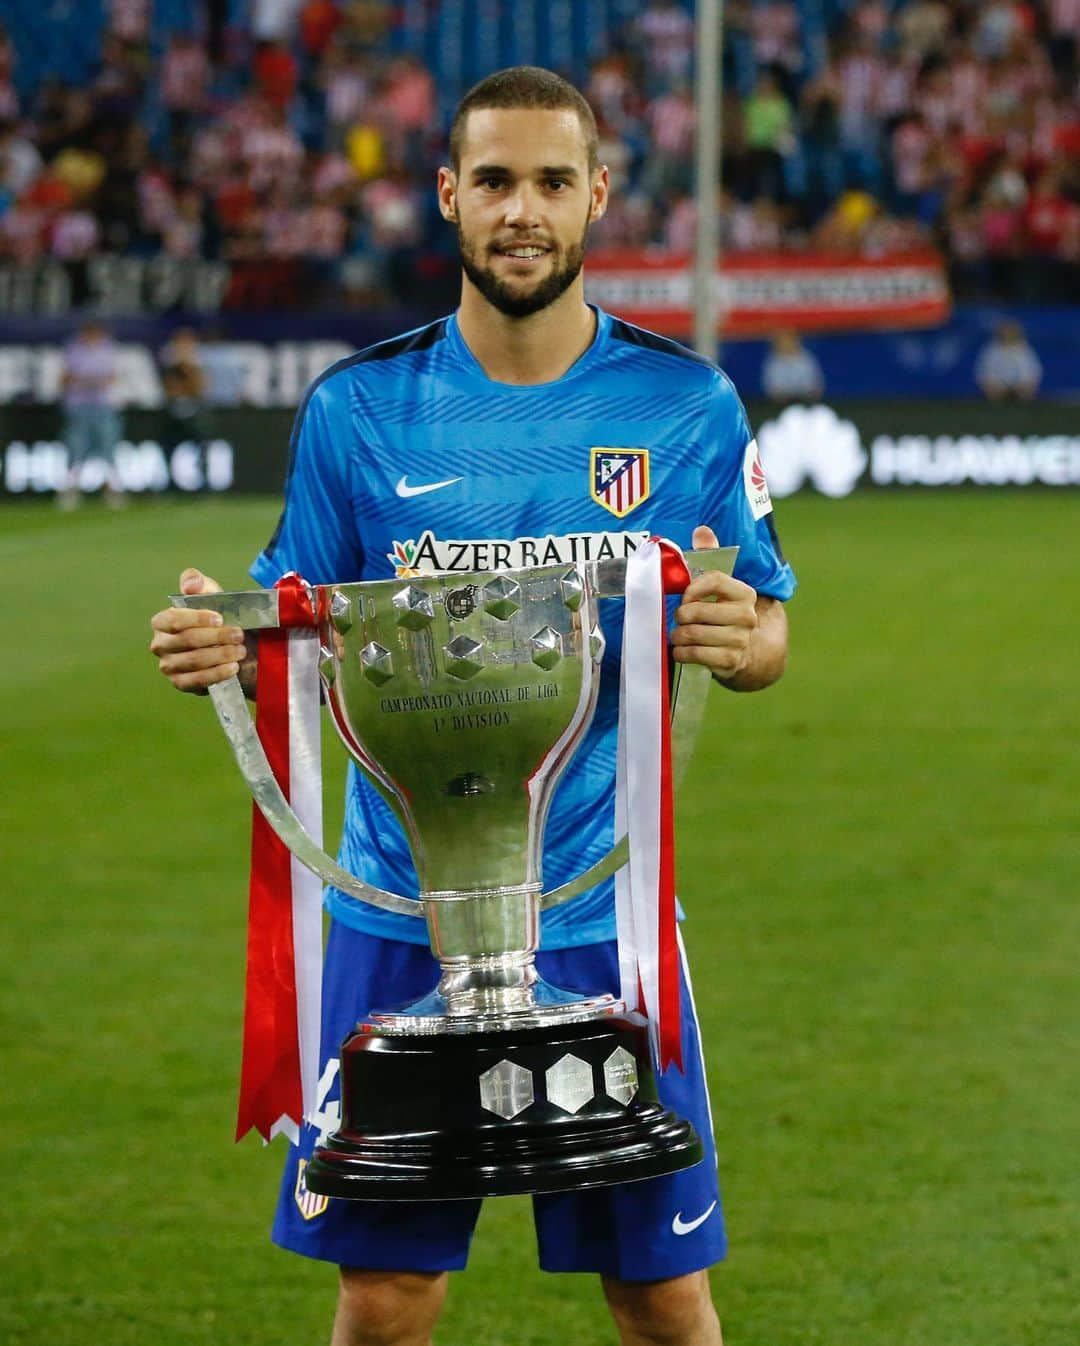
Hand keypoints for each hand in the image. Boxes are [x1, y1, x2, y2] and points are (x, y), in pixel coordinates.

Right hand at [149, 568, 246, 692]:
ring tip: (241, 651)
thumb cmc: (216, 619)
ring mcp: (169, 666)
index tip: (220, 619)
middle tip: (239, 635)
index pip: (173, 620)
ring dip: (221, 656)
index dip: (197, 619)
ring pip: (194, 661)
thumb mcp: (210, 596)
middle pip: (187, 641)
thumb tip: (190, 583)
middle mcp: (160, 645)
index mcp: (162, 622)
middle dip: (217, 638)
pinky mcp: (181, 683)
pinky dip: (217, 674)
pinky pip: (196, 681)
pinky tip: (233, 668)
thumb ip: (198, 583)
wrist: (230, 647)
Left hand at [669, 525, 758, 679]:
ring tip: (677, 635)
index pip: (715, 580)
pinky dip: (682, 653)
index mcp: (745, 593)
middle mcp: (747, 616)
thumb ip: (710, 556)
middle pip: (699, 611)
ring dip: (678, 635)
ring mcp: (741, 640)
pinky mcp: (731, 661)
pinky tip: (680, 650)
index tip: (684, 596)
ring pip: (694, 633)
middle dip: (681, 616)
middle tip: (678, 619)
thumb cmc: (722, 613)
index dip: (692, 587)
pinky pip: (696, 654)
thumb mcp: (719, 586)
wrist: (745, 652)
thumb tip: (702, 530)